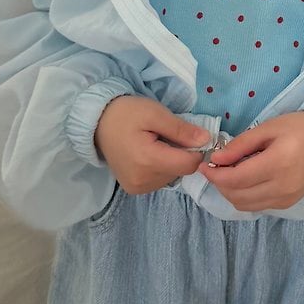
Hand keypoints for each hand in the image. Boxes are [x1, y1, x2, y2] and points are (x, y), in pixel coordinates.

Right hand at [94, 95, 211, 194]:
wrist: (96, 122)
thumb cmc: (126, 113)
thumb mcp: (155, 113)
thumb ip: (182, 130)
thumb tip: (207, 140)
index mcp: (148, 161)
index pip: (189, 164)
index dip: (195, 149)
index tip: (187, 134)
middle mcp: (143, 181)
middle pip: (181, 171)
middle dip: (181, 153)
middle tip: (165, 135)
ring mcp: (137, 187)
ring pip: (172, 176)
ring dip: (171, 161)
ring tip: (155, 144)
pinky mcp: (134, 189)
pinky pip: (160, 180)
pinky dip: (161, 167)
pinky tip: (148, 153)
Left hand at [200, 112, 303, 211]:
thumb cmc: (298, 128)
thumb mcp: (267, 128)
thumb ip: (240, 145)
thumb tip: (216, 159)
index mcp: (277, 164)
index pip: (236, 178)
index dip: (215, 174)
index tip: (204, 165)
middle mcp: (281, 187)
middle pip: (237, 195)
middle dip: (219, 183)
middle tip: (214, 168)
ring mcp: (285, 199)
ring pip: (244, 205)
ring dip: (229, 192)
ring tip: (227, 174)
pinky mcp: (287, 204)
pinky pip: (257, 206)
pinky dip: (244, 197)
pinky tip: (244, 181)